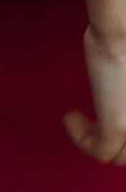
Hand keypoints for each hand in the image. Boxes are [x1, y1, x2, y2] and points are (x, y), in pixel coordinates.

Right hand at [67, 28, 125, 163]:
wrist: (121, 34)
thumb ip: (124, 95)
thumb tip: (115, 97)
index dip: (121, 138)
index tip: (99, 120)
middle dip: (107, 141)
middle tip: (88, 122)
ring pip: (116, 157)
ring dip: (90, 139)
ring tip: (76, 119)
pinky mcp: (117, 126)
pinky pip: (99, 151)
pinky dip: (79, 138)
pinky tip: (70, 117)